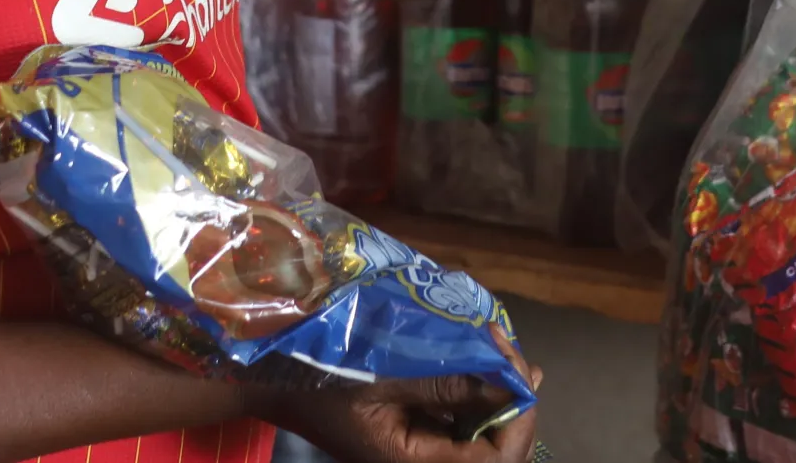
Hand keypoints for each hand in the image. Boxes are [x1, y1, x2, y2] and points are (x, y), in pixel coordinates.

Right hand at [267, 371, 539, 462]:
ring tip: (496, 345)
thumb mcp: (383, 373)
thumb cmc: (322, 375)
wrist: (276, 379)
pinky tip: (478, 355)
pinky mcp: (416, 434)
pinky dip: (476, 390)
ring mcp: (420, 451)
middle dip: (513, 399)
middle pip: (497, 449)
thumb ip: (446, 383)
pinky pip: (462, 421)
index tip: (518, 368)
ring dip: (496, 390)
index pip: (498, 461)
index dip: (520, 419)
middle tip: (506, 348)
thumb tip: (513, 382)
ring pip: (482, 432)